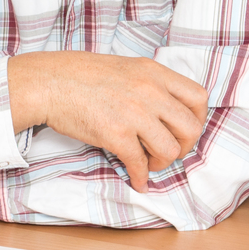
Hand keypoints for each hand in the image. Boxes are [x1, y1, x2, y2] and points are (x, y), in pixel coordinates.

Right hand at [8, 51, 207, 191]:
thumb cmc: (82, 76)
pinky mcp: (116, 134)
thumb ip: (150, 85)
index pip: (198, 98)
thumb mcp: (126, 68)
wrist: (50, 82)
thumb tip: (167, 113)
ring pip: (170, 150)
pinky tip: (137, 180)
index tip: (185, 130)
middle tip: (169, 151)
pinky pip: (140, 164)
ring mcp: (134, 113)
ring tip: (149, 164)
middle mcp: (150, 91)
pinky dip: (141, 178)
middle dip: (184, 147)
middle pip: (190, 128)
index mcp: (154, 72)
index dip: (197, 119)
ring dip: (162, 163)